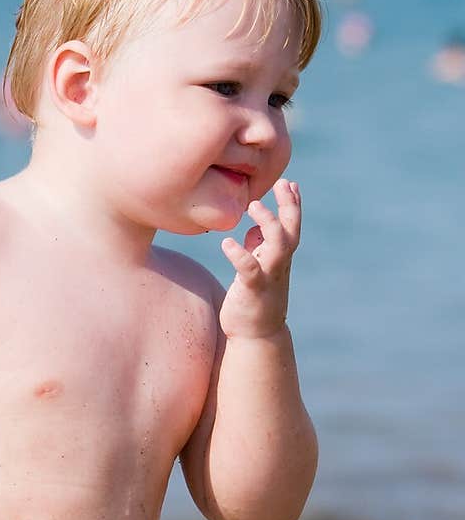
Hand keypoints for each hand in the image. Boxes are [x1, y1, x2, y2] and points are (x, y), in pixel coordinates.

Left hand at [218, 178, 300, 339]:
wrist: (257, 336)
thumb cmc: (255, 300)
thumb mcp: (258, 270)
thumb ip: (259, 249)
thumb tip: (253, 231)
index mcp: (280, 258)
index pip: (292, 225)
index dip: (293, 204)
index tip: (289, 182)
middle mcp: (279, 264)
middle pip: (291, 230)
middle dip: (289, 206)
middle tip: (281, 183)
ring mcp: (269, 277)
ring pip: (278, 245)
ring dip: (268, 223)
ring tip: (252, 205)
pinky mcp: (253, 290)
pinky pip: (249, 269)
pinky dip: (239, 254)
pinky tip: (227, 243)